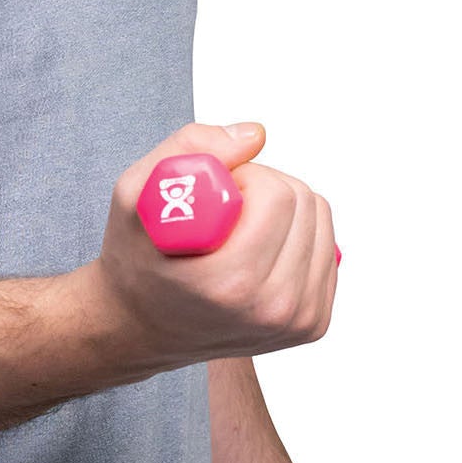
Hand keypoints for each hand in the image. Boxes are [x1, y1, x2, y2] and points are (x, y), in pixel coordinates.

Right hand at [87, 120, 338, 367]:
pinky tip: (261, 250)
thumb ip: (189, 148)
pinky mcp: (313, 323)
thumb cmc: (137, 261)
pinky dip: (296, 236)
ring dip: (284, 211)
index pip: (277, 196)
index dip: (245, 177)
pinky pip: (325, 248)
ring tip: (241, 230)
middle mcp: (273, 309)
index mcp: (232, 282)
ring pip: (321, 221)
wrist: (141, 327)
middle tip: (226, 210)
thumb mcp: (136, 194)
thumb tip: (255, 135)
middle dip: (266, 189)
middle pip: (305, 203)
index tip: (216, 193)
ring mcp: (298, 321)